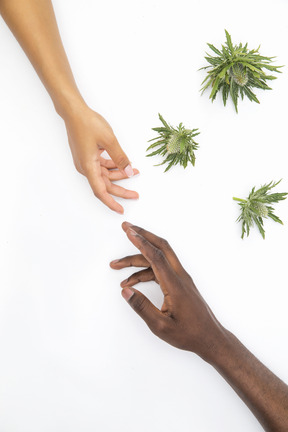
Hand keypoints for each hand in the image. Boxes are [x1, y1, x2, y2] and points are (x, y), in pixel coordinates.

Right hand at [63, 106, 138, 213]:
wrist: (74, 112)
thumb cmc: (88, 123)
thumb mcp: (109, 140)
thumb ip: (120, 157)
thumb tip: (128, 171)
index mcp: (88, 166)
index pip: (100, 191)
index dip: (111, 202)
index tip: (121, 209)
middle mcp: (86, 167)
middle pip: (105, 185)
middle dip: (121, 190)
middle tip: (135, 194)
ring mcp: (86, 162)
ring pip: (104, 175)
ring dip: (119, 175)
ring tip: (134, 172)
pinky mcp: (88, 156)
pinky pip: (102, 167)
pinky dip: (113, 167)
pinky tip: (123, 164)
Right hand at [110, 222, 225, 359]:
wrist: (210, 338)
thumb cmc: (188, 334)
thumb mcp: (161, 326)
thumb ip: (142, 307)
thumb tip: (125, 291)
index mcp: (175, 284)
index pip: (156, 256)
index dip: (141, 242)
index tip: (128, 231)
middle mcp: (179, 276)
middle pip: (161, 247)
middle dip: (143, 235)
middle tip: (126, 228)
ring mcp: (181, 278)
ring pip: (158, 259)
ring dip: (137, 259)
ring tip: (116, 266)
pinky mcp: (180, 283)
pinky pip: (160, 270)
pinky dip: (144, 272)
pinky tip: (131, 282)